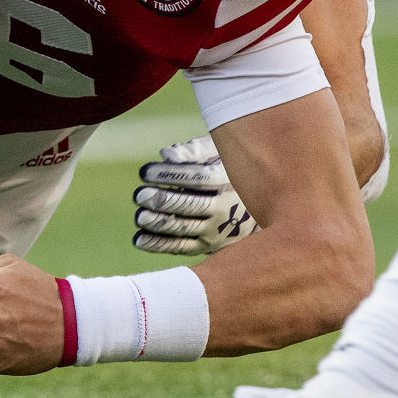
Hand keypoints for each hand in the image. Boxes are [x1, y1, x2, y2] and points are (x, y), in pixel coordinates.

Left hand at [132, 136, 257, 255]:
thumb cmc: (228, 168)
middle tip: (139, 195)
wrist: (258, 204)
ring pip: (185, 228)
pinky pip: (182, 246)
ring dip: (159, 223)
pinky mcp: (208, 245)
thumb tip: (166, 154)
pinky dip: (159, 245)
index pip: (197, 178)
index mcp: (228, 180)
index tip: (144, 172)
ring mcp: (217, 229)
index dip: (169, 175)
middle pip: (191, 205)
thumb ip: (194, 151)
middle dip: (163, 201)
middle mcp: (226, 207)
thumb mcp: (218, 153)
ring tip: (140, 217)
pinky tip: (139, 239)